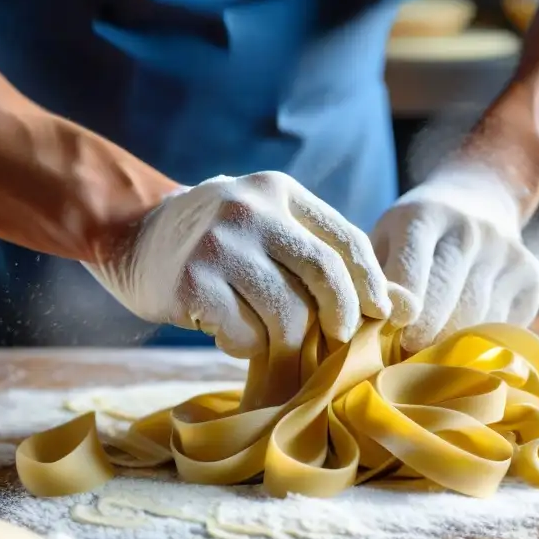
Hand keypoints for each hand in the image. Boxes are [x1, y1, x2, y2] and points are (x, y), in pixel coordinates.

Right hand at [86, 171, 391, 358]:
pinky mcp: (191, 283)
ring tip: (268, 336)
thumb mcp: (272, 231)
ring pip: (285, 314)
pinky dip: (246, 346)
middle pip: (323, 276)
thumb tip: (407, 308)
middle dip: (340, 317)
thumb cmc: (219, 241)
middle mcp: (250, 210)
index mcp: (279, 192)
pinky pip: (243, 335)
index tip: (379, 314)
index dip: (370, 283)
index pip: (345, 239)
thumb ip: (332, 261)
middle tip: (336, 338)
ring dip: (285, 339)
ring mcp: (218, 245)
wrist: (130, 232)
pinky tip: (231, 334)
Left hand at [371, 165, 538, 352]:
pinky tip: (463, 337)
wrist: (477, 199)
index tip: (392, 332)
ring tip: (431, 351)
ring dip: (450, 343)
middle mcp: (470, 228)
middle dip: (422, 337)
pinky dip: (481, 339)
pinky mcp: (530, 272)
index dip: (398, 312)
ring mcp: (506, 250)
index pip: (409, 272)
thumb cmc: (414, 234)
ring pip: (475, 318)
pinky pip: (503, 324)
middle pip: (446, 300)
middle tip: (407, 355)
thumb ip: (375, 280)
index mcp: (424, 214)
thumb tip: (373, 324)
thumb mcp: (384, 241)